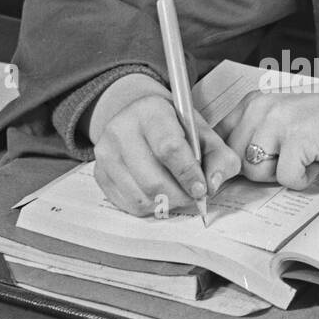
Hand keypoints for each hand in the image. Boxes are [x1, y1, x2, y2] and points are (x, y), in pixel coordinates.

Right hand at [88, 73, 240, 215]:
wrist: (140, 119)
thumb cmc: (176, 128)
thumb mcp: (203, 133)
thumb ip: (219, 157)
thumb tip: (212, 185)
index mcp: (150, 111)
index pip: (169, 148)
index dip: (188, 174)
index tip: (201, 189)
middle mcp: (121, 129)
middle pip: (153, 180)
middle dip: (180, 195)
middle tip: (193, 196)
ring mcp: (105, 153)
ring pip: (141, 196)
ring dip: (167, 203)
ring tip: (177, 192)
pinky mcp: (99, 173)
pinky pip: (129, 205)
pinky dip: (151, 207)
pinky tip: (160, 193)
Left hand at [218, 78, 318, 187]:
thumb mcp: (283, 117)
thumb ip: (255, 134)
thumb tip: (227, 169)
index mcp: (254, 101)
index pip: (220, 139)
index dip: (231, 161)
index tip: (249, 167)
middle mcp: (262, 107)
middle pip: (235, 159)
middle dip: (259, 169)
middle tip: (287, 160)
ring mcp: (279, 122)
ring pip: (254, 170)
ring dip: (279, 174)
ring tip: (302, 158)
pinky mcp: (298, 139)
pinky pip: (284, 178)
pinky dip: (303, 179)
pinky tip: (316, 162)